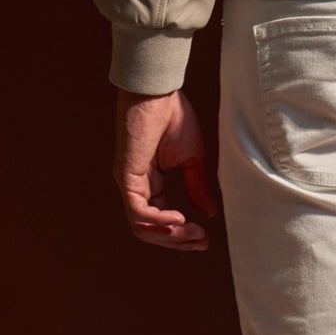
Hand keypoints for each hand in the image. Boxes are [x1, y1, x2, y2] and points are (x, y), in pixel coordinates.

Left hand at [115, 87, 218, 250]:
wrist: (158, 93)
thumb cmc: (172, 117)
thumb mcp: (193, 160)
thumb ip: (197, 187)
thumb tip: (208, 214)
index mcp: (151, 183)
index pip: (161, 220)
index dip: (182, 235)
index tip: (205, 239)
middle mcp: (136, 188)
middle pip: (150, 231)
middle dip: (177, 242)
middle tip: (201, 242)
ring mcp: (129, 184)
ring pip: (142, 228)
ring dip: (169, 237)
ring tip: (194, 234)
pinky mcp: (127, 177)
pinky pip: (139, 211)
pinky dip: (159, 220)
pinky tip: (179, 219)